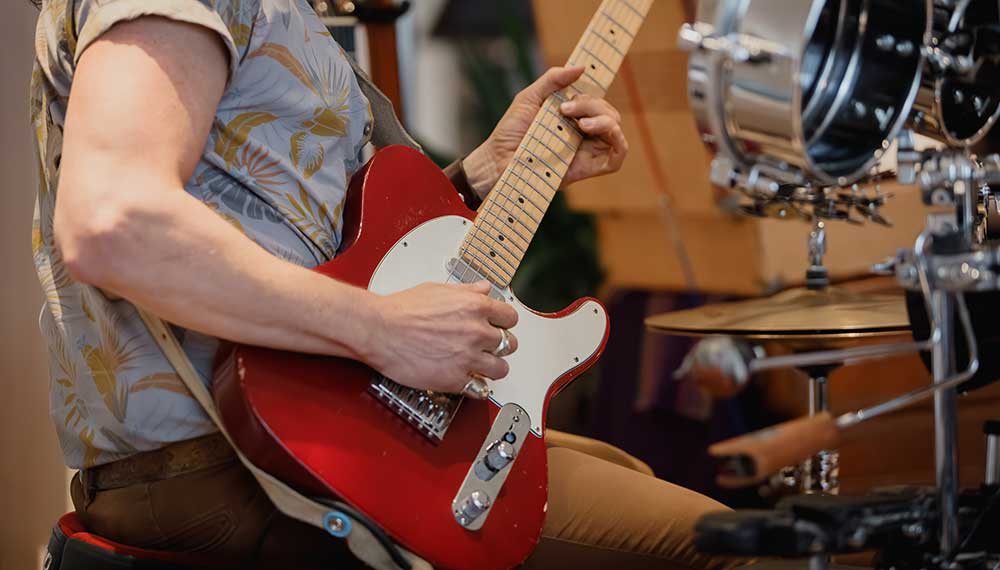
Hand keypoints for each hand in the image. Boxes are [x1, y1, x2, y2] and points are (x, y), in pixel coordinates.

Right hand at [366, 281, 518, 392]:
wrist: (379, 329)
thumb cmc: (401, 309)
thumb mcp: (438, 289)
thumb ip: (466, 291)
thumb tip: (483, 289)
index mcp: (474, 306)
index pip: (510, 318)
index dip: (504, 323)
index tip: (499, 327)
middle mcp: (475, 332)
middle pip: (509, 344)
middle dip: (500, 345)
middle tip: (489, 347)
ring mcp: (467, 357)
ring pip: (500, 369)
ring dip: (492, 368)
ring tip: (482, 367)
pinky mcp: (454, 379)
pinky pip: (480, 388)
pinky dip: (476, 386)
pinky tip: (469, 381)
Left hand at [464, 66, 628, 196]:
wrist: (498, 159)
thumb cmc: (510, 131)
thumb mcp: (529, 97)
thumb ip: (553, 79)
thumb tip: (582, 67)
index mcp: (572, 115)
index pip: (596, 99)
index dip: (598, 90)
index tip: (592, 74)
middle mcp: (582, 132)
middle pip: (608, 112)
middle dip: (592, 105)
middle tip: (566, 109)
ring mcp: (586, 150)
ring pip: (614, 130)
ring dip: (604, 120)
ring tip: (580, 124)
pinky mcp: (587, 169)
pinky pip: (616, 158)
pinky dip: (619, 142)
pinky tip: (601, 132)